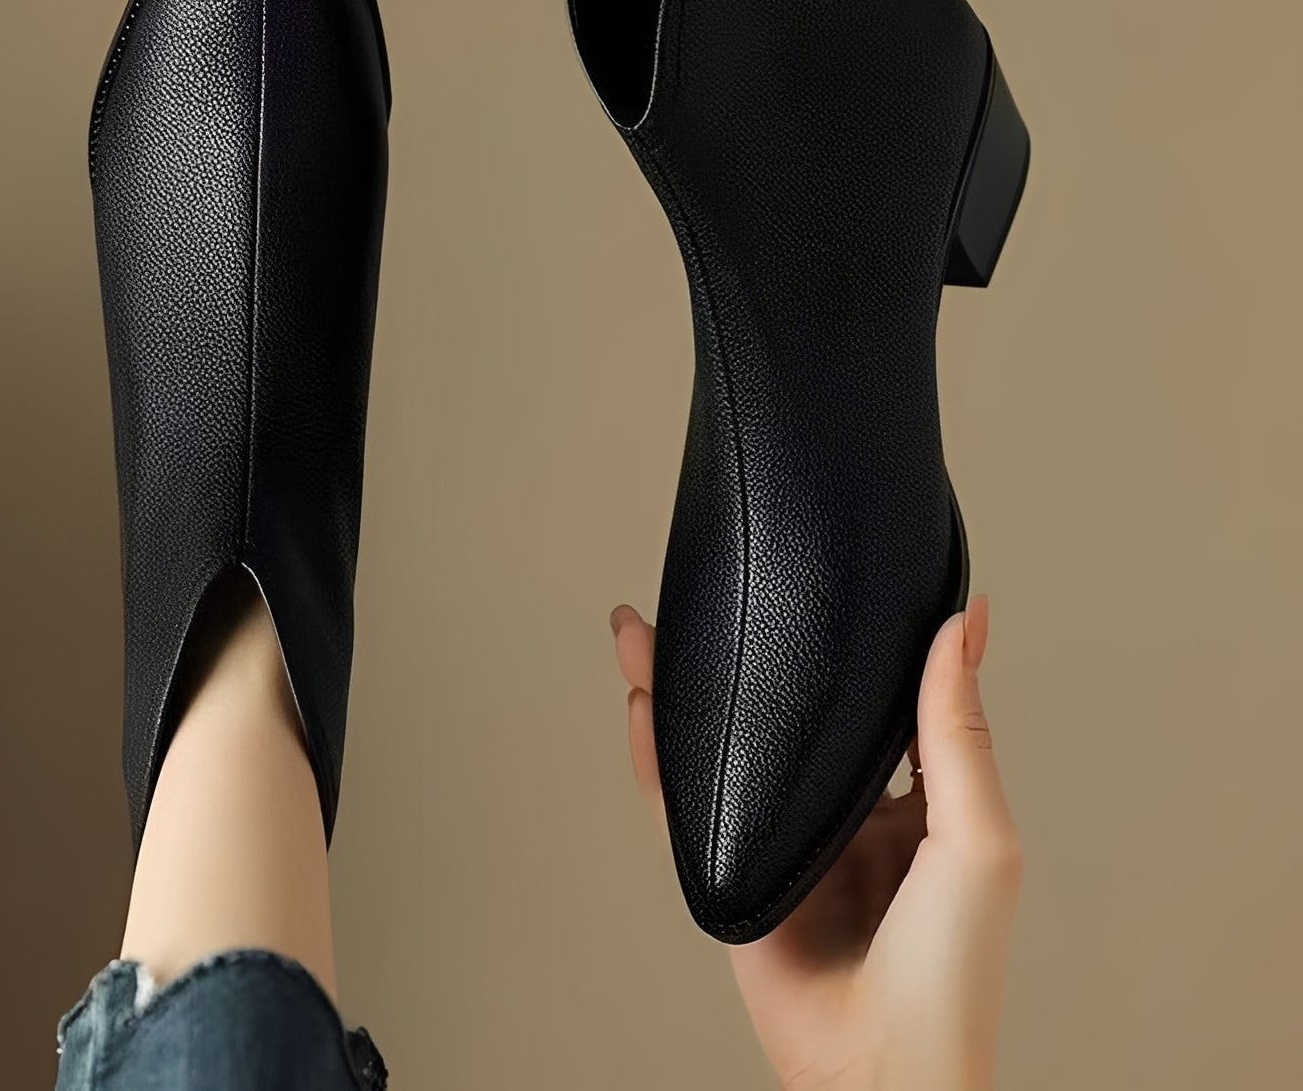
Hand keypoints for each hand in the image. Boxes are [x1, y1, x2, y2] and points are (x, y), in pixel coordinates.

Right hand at [611, 595, 1020, 1090]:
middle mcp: (840, 808)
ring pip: (720, 745)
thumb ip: (957, 732)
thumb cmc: (952, 975)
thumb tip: (965, 625)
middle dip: (741, 653)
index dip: (849, 640)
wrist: (881, 1070)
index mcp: (909, 797)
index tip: (830, 576)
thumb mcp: (976, 838)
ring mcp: (781, 835)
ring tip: (642, 630)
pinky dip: (654, 754)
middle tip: (714, 587)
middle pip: (781, 712)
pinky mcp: (731, 867)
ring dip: (679, 687)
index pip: (874, 697)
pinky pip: (680, 803)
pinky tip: (640, 704)